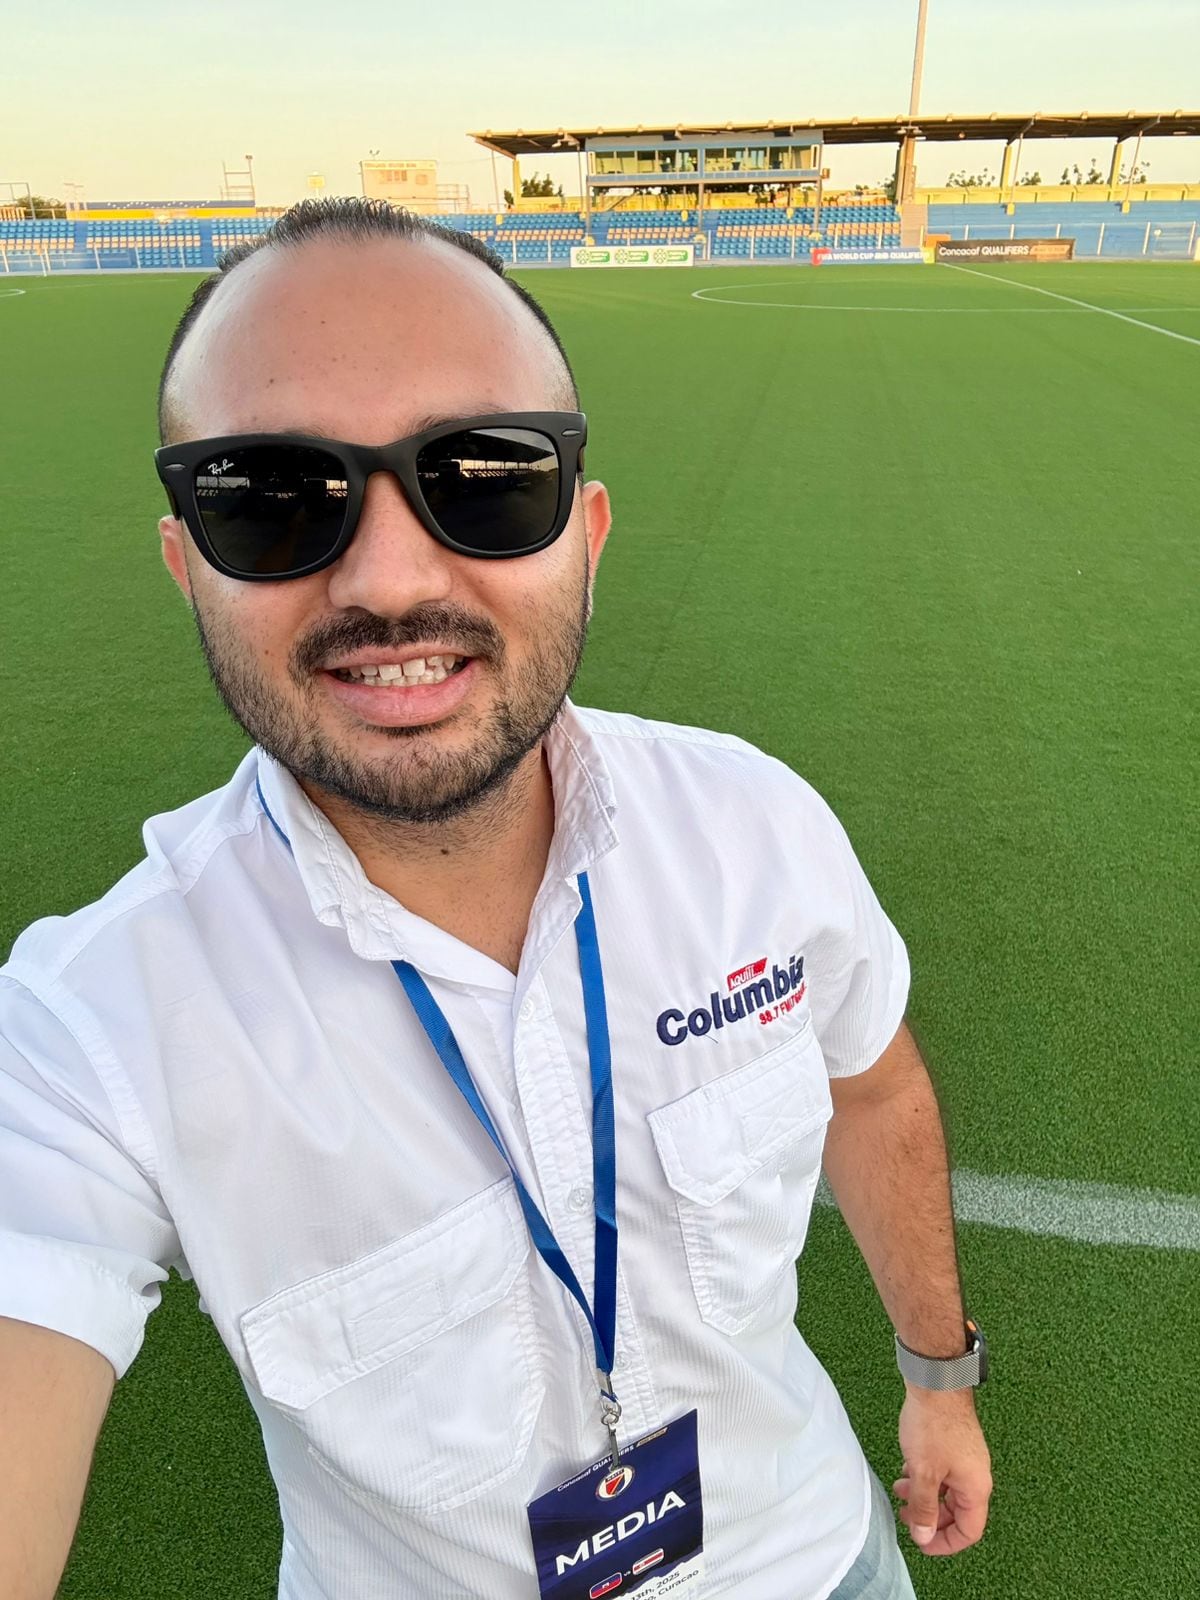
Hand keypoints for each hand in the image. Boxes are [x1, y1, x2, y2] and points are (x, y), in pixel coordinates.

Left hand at [892, 1388, 991, 1555]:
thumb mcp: (923, 1472)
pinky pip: (943, 1472)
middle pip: (957, 1512)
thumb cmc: (933, 1425)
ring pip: (947, 1490)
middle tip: (905, 1516)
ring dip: (924, 1495)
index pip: (969, 1531)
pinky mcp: (955, 1444)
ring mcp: (966, 1458)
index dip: (945, 1543)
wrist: (936, 1380)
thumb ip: (924, 1507)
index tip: (922, 1543)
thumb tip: (924, 1537)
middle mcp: (976, 1475)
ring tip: (900, 1489)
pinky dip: (925, 1476)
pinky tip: (906, 1468)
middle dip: (930, 1517)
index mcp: (976, 1488)